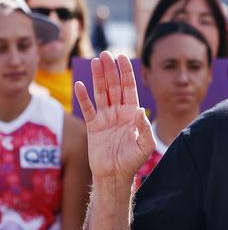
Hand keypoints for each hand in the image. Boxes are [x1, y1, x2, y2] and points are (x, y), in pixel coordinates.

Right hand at [74, 52, 154, 182]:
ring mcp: (105, 117)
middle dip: (110, 70)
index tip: (123, 58)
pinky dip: (83, 97)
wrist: (115, 175)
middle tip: (105, 54)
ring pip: (101, 92)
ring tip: (95, 61)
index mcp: (132, 113)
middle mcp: (119, 112)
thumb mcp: (145, 145)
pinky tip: (80, 84)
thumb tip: (141, 110)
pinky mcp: (93, 126)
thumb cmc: (133, 161)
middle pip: (114, 86)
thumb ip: (144, 128)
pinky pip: (87, 108)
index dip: (126, 73)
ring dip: (98, 77)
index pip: (129, 88)